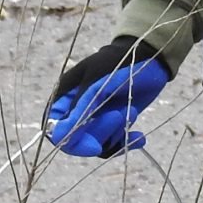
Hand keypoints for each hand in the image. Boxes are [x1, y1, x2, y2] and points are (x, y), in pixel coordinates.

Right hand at [44, 36, 171, 157]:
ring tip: (132, 112)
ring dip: (116, 134)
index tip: (95, 146)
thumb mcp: (96, 82)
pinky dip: (126, 142)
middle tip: (119, 115)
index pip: (53, 129)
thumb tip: (58, 134)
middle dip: (100, 133)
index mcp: (64, 96)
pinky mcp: (111, 124)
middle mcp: (75, 110)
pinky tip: (139, 136)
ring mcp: (94, 118)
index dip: (70, 142)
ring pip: (97, 144)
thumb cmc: (118, 61)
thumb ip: (79, 108)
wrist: (148, 56)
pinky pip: (112, 144)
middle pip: (77, 140)